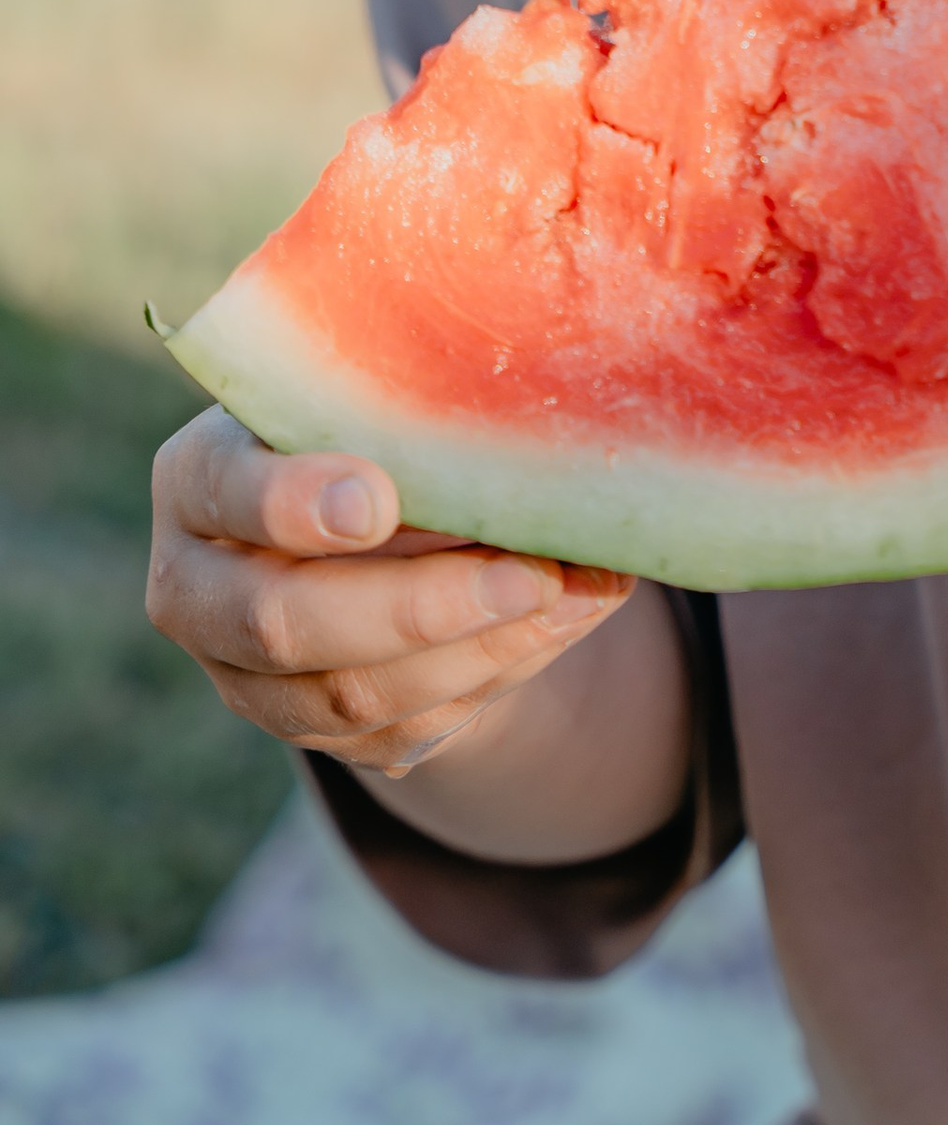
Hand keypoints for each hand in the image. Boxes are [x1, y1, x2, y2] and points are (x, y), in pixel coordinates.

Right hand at [147, 406, 629, 780]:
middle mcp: (198, 589)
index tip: (377, 500)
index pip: (224, 490)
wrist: (360, 522)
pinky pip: (404, 728)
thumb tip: (526, 419)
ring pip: (352, 695)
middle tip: (528, 575)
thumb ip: (410, 401)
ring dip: (479, 649)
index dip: (293, 503)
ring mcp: (247, 676)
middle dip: (417, 607)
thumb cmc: (368, 421)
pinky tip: (565, 622)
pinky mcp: (314, 732)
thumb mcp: (365, 392)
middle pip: (282, 622)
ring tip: (574, 595)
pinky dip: (497, 674)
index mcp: (197, 480)